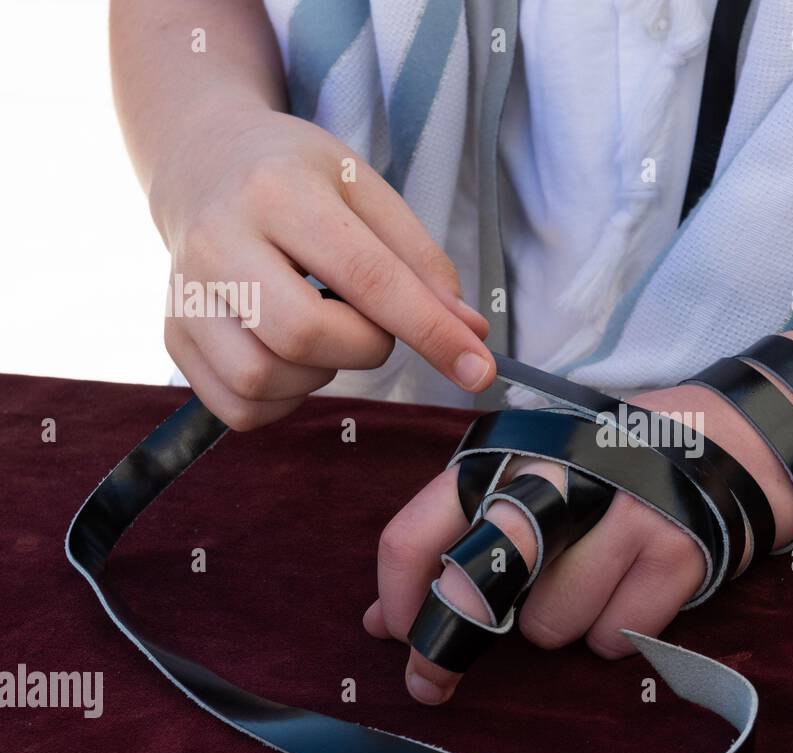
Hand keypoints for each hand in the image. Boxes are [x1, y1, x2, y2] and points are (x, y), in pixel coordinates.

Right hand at [151, 105, 494, 430]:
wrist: (200, 162)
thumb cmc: (297, 179)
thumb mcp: (367, 191)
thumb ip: (423, 264)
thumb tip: (471, 337)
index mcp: (277, 191)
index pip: (366, 276)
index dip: (430, 331)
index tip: (480, 370)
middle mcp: (217, 242)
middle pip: (305, 336)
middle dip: (365, 347)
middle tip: (372, 322)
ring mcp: (184, 294)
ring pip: (264, 380)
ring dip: (321, 374)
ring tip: (323, 327)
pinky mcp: (171, 337)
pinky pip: (238, 409)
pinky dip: (284, 400)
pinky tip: (291, 356)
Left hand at [363, 384, 792, 704]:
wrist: (736, 436)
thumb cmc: (616, 464)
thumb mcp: (537, 479)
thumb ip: (464, 541)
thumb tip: (383, 622)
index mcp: (514, 453)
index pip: (422, 526)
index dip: (398, 596)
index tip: (395, 636)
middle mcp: (562, 478)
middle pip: (484, 583)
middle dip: (449, 646)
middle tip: (435, 682)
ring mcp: (624, 514)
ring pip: (550, 625)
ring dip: (561, 625)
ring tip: (593, 585)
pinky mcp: (676, 552)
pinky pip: (612, 638)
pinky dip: (615, 632)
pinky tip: (634, 591)